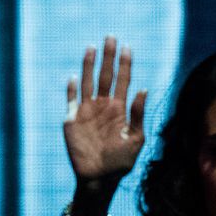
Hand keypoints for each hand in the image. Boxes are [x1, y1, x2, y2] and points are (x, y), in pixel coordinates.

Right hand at [63, 37, 147, 183]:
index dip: (125, 64)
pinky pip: (71, 100)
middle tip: (110, 37)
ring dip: (89, 65)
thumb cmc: (121, 162)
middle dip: (108, 57)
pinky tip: (74, 77)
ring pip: (88, 82)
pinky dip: (72, 89)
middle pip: (105, 75)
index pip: (123, 80)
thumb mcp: (136, 138)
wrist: (99, 178)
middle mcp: (103, 106)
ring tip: (92, 47)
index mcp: (119, 108)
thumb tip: (143, 88)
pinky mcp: (72, 120)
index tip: (127, 47)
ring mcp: (87, 111)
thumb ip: (138, 114)